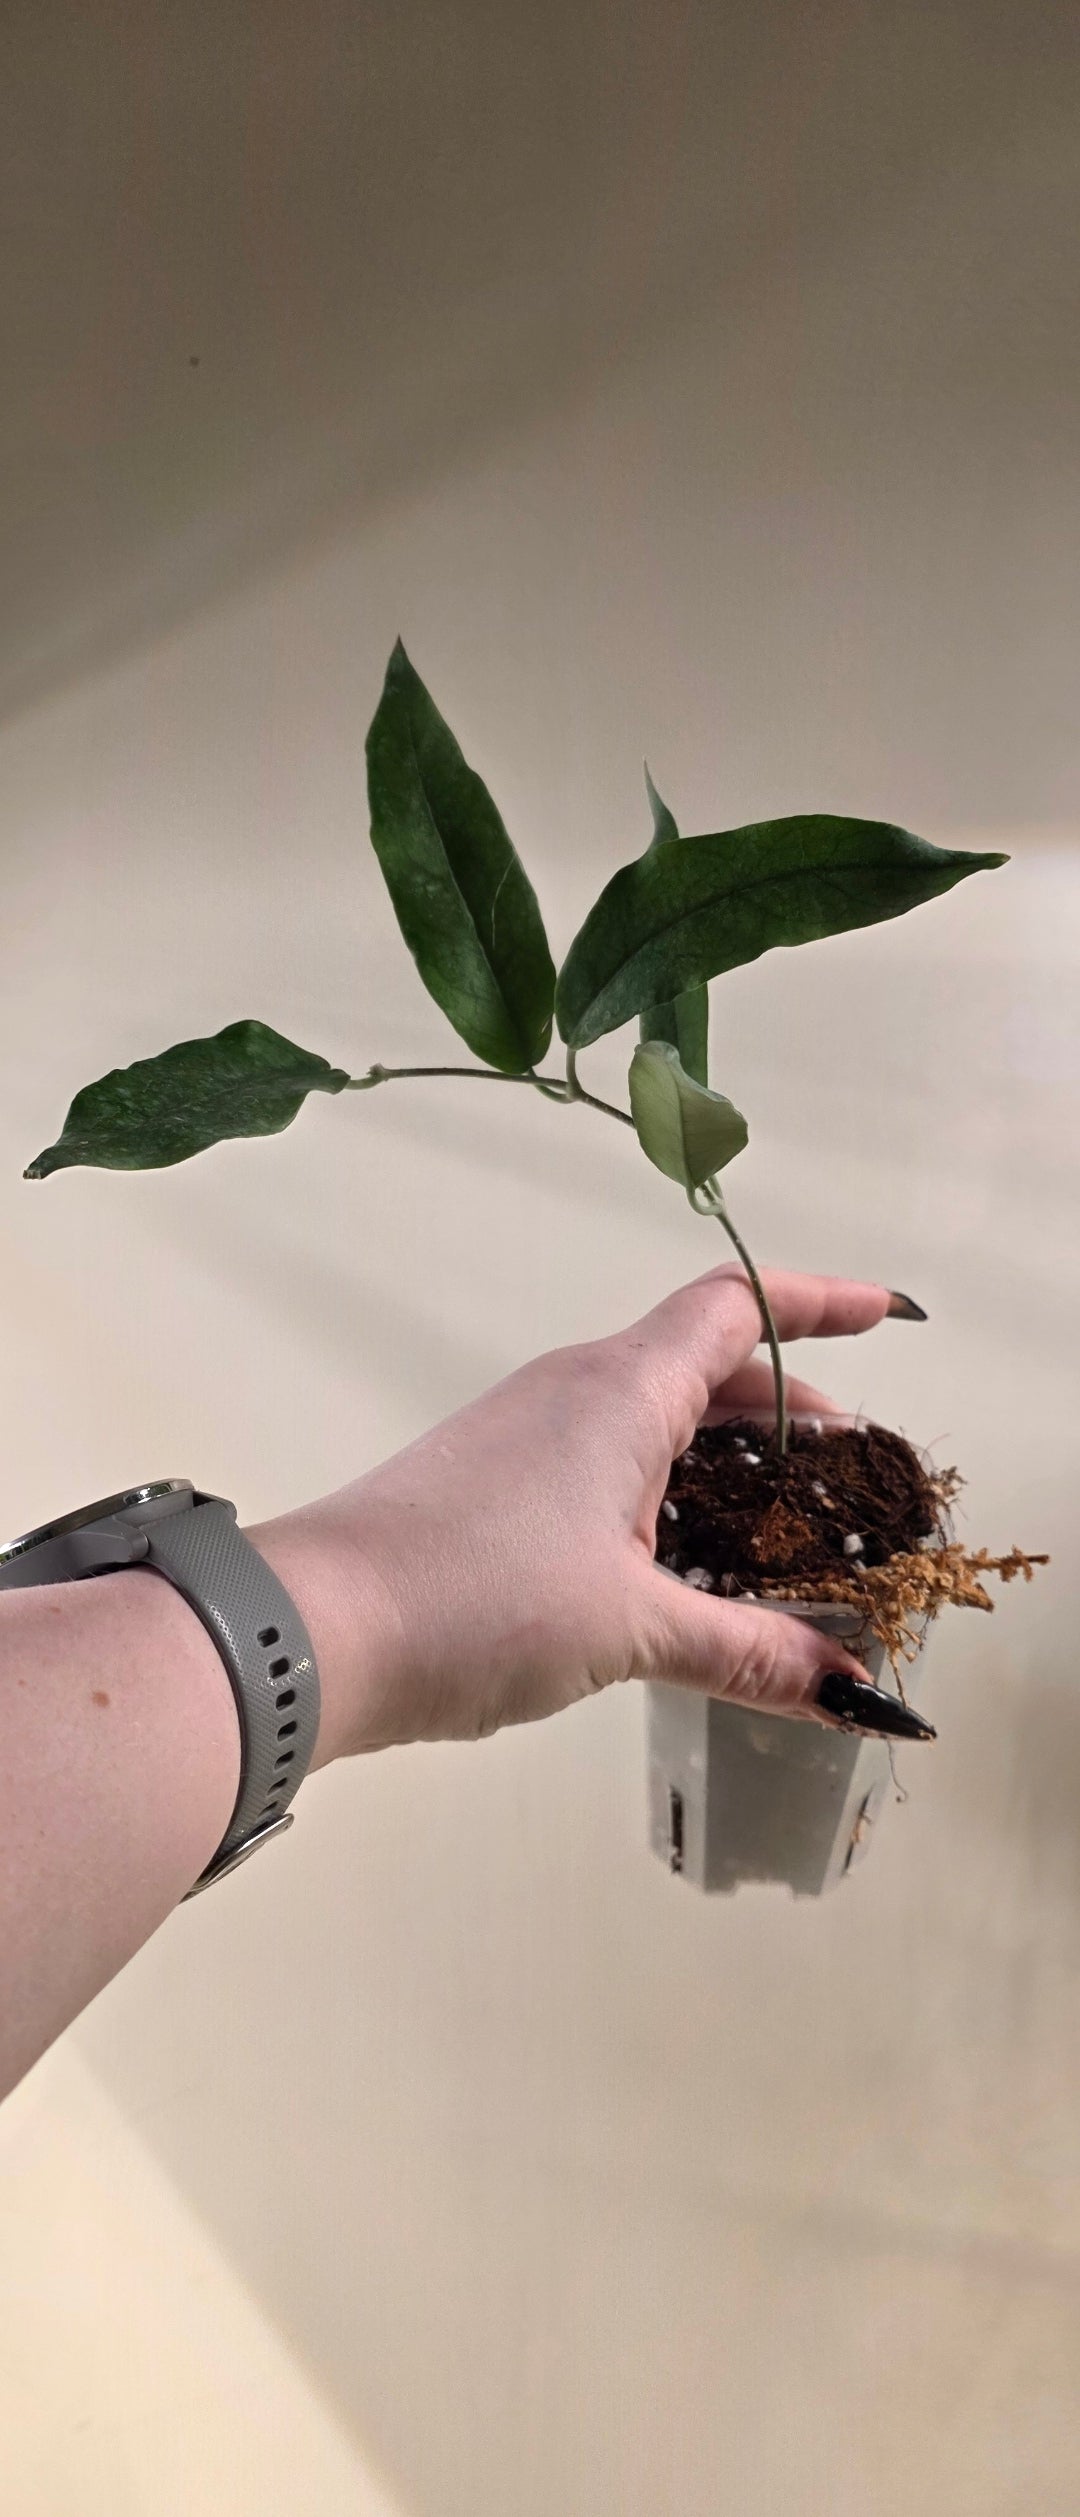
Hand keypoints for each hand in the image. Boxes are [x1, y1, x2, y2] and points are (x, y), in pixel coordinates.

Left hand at [249, 1265, 901, 1763]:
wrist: (313, 1630)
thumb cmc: (473, 1599)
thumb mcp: (631, 1629)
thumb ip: (748, 1653)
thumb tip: (853, 1691)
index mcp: (622, 1390)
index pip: (738, 1309)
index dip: (819, 1304)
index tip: (887, 1314)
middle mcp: (576, 1390)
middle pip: (703, 1363)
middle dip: (788, 1403)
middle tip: (855, 1458)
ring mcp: (527, 1434)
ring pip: (653, 1416)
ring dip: (727, 1450)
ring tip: (787, 1514)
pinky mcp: (494, 1484)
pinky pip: (608, 1460)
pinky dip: (669, 1488)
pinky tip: (687, 1558)